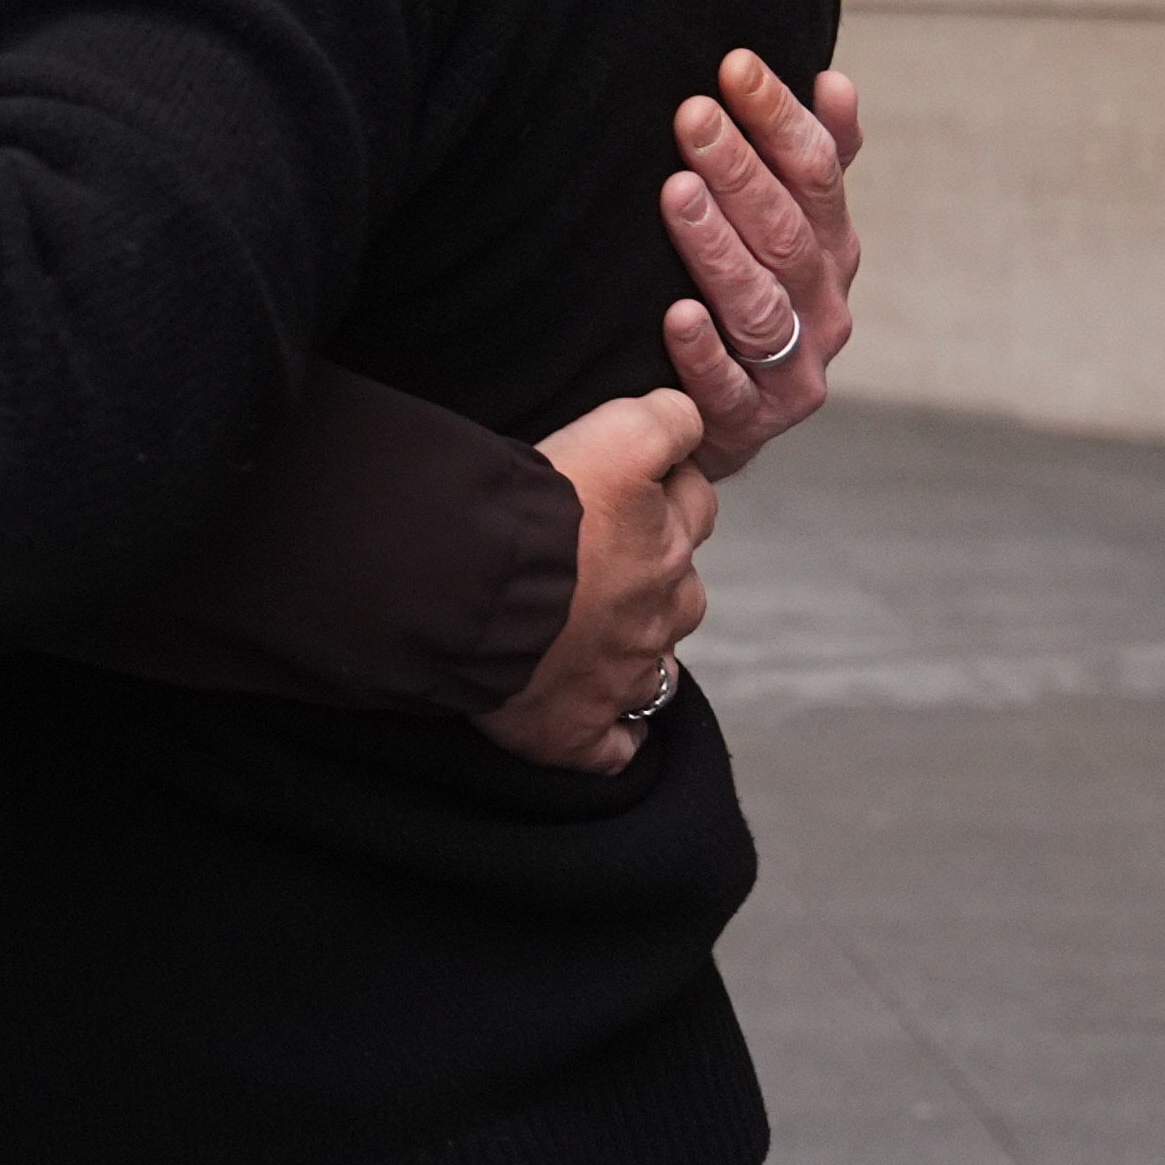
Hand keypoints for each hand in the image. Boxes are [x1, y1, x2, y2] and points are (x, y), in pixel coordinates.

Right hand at [477, 388, 712, 777]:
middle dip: (653, 573)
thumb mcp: (614, 435)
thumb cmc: (530, 512)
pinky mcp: (579, 728)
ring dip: (634, 647)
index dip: (663, 486)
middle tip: (598, 555)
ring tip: (590, 631)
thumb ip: (664, 419)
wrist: (472, 587)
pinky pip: (613, 745)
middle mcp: (657, 613)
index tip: (626, 480)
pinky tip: (596, 719)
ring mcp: (622, 675)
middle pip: (681, 587)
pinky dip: (611, 736)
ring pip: (653, 665)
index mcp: (664, 544)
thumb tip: (690, 419)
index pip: (692, 502)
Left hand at [656, 54, 858, 480]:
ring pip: (760, 302)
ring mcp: (794, 366)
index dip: (780, 118)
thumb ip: (812, 160)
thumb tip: (833, 80)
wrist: (720, 417)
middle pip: (787, 230)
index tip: (735, 65)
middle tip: (692, 115)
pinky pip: (726, 385)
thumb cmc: (748, 296)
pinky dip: (703, 350)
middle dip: (740, 169)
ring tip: (677, 193)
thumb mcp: (787, 228)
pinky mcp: (752, 419)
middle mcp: (824, 304)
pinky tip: (676, 314)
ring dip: (718, 246)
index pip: (817, 172)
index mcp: (832, 247)